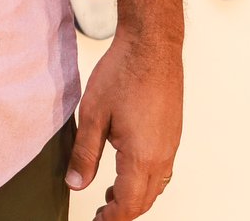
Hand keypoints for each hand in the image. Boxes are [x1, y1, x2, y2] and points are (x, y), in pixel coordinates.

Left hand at [65, 0, 182, 219]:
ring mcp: (171, 144)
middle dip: (124, 211)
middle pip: (145, 200)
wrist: (151, 46)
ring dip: (136, 195)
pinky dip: (146, 178)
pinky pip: (163, 168)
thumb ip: (85, 154)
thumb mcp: (93, 115)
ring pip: (156, 185)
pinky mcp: (173, 132)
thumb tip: (76, 184)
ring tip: (111, 194)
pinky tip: (128, 167)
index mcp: (142, 157)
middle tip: (101, 214)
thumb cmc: (123, 74)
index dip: (111, 217)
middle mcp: (162, 155)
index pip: (128, 204)